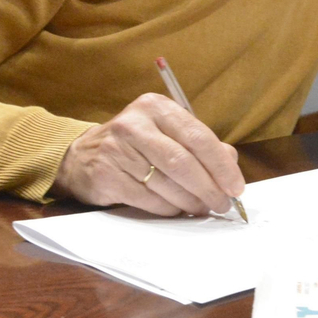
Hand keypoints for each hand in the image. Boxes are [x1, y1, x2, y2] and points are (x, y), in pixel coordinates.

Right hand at [51, 93, 243, 215]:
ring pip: (167, 183)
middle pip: (183, 162)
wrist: (82, 156)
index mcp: (156, 107)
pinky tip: (177, 210)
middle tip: (223, 204)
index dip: (221, 165)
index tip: (236, 186)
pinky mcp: (106, 175)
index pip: (198, 137)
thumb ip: (200, 144)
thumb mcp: (167, 133)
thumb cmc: (136, 145)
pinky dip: (169, 208)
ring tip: (203, 209)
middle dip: (209, 188)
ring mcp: (117, 150)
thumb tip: (231, 165)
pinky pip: (148, 199)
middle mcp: (135, 124)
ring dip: (191, 202)